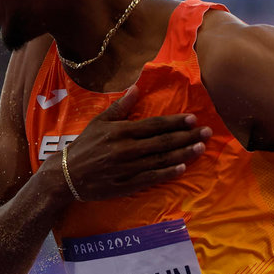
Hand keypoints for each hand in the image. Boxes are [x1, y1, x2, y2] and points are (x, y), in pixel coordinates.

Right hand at [63, 86, 211, 200]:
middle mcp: (126, 150)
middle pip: (163, 142)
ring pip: (160, 160)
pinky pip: (151, 178)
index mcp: (121, 132)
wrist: (66, 176)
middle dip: (187, 136)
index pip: (154, 125)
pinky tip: (182, 168)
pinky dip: (167, 173)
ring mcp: (127, 169)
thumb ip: (120, 107)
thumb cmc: (84, 146)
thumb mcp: (99, 122)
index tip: (193, 118)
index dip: (175, 122)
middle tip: (207, 132)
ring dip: (183, 153)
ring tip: (200, 147)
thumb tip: (137, 88)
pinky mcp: (125, 185)